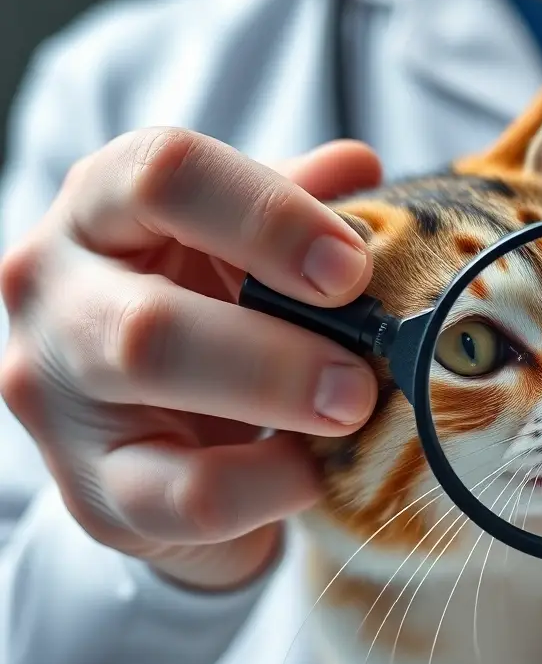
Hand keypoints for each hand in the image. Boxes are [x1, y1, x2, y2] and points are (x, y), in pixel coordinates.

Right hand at [0, 128, 382, 590]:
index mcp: (104, 207)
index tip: (352, 269)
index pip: (166, 175)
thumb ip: (295, 206)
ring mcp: (57, 395)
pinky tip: (310, 473)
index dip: (270, 217)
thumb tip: (357, 165)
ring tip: (350, 414)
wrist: (159, 431)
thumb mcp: (245, 248)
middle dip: (276, 352)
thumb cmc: (209, 309)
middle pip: (151, 316)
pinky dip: (267, 486)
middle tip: (363, 377)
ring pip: (148, 392)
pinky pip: (182, 498)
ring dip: (270, 401)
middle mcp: (56, 289)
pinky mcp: (91, 490)